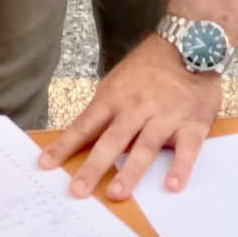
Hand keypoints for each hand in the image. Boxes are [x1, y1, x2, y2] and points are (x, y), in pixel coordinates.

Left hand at [38, 33, 219, 201]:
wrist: (190, 42)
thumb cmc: (149, 66)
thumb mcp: (119, 80)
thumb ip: (105, 109)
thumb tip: (81, 138)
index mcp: (115, 97)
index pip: (85, 125)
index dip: (65, 145)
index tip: (45, 165)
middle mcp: (137, 107)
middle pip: (112, 140)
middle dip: (94, 166)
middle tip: (78, 191)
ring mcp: (165, 115)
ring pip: (145, 146)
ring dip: (130, 172)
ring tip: (116, 194)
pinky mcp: (192, 123)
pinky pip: (187, 149)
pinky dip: (180, 168)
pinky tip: (171, 186)